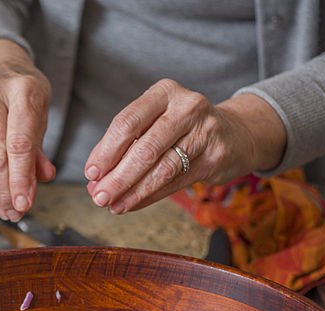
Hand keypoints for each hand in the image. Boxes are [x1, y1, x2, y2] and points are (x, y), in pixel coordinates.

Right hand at [0, 39, 56, 221]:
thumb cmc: (21, 91)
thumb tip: (41, 179)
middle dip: (5, 190)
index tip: (24, 203)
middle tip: (14, 211)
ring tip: (5, 207)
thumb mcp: (40, 112)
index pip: (20, 143)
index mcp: (23, 90)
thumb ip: (39, 148)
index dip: (21, 178)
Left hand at [84, 80, 286, 213]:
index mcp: (164, 92)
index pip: (128, 122)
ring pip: (162, 168)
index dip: (106, 151)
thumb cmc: (180, 128)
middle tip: (99, 197)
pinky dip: (149, 196)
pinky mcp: (215, 157)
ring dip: (133, 192)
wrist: (233, 133)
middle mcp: (187, 107)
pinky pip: (176, 182)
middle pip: (145, 148)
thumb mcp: (152, 122)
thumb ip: (123, 146)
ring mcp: (205, 131)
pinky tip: (132, 204)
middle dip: (118, 177)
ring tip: (113, 205)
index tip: (91, 173)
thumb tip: (95, 178)